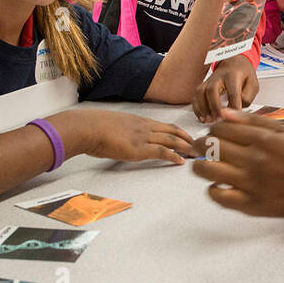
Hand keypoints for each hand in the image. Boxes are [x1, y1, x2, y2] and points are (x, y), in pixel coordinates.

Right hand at [59, 109, 196, 163]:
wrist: (86, 127)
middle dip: (186, 138)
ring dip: (185, 147)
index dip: (176, 131)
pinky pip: (162, 151)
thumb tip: (118, 136)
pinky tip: (181, 161)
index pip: (162, 125)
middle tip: (197, 145)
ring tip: (195, 153)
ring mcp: (142, 137)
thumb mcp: (110, 125)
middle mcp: (143, 127)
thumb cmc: (91, 127)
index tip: (185, 136)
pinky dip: (173, 156)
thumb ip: (119, 130)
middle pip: (172, 130)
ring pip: (171, 140)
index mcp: (137, 120)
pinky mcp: (139, 148)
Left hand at [191, 107, 283, 216]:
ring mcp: (250, 183)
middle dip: (200, 144)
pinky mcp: (249, 204)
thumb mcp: (279, 132)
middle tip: (201, 147)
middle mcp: (255, 160)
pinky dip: (212, 190)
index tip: (214, 134)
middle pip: (211, 146)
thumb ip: (251, 120)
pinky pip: (218, 196)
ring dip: (199, 166)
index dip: (213, 129)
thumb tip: (224, 114)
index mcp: (262, 140)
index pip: (221, 128)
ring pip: (208, 170)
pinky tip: (218, 184)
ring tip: (202, 165)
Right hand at [193, 56, 257, 121]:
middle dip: (214, 106)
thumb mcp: (253, 84)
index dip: (234, 105)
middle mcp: (218, 77)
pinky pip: (196, 97)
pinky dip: (197, 108)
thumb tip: (237, 108)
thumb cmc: (244, 75)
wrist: (234, 63)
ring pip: (200, 93)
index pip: (233, 92)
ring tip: (209, 120)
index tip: (235, 117)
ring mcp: (209, 81)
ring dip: (203, 108)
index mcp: (233, 75)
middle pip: (212, 90)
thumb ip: (248, 97)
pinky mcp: (203, 87)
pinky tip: (202, 117)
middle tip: (218, 119)